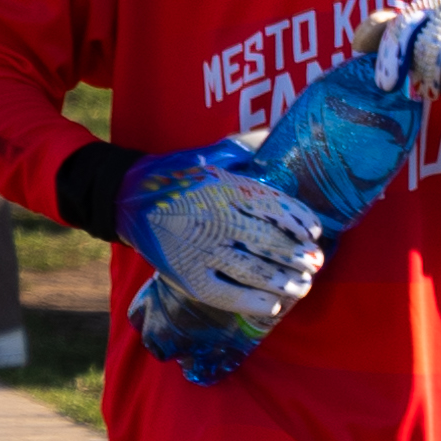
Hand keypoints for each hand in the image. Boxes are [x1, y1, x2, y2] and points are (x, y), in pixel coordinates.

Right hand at [118, 144, 329, 318]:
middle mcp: (215, 220)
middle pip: (268, 241)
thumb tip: (276, 134)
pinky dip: (250, 303)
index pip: (274, 207)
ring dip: (282, 282)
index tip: (315, 233)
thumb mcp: (211, 154)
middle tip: (315, 264)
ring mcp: (199, 250)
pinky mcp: (185, 275)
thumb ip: (246, 147)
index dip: (299, 222)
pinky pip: (224, 294)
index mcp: (225, 189)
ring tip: (301, 287)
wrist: (126, 198)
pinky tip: (272, 307)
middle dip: (297, 256)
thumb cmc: (176, 175)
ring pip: (252, 270)